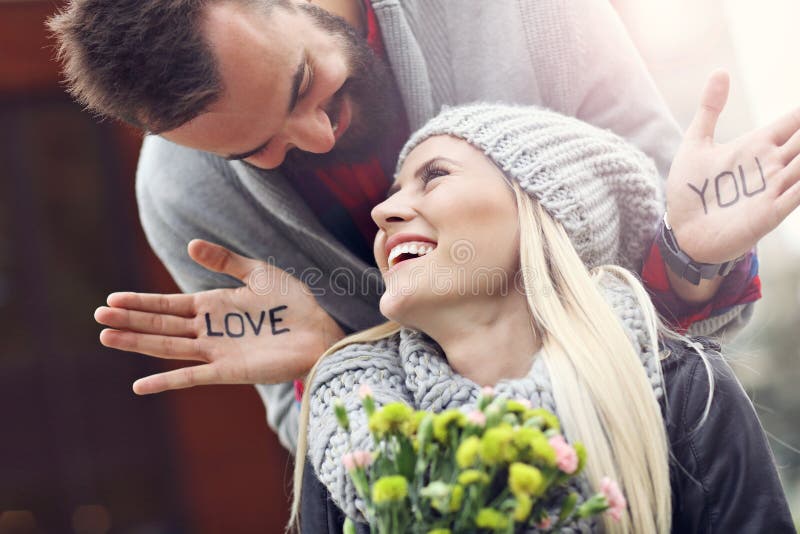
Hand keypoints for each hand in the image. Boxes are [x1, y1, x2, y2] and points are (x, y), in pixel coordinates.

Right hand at [95, 239, 344, 393]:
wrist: (322, 329)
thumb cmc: (295, 302)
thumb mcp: (258, 273)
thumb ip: (225, 261)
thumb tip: (190, 244)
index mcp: (215, 305)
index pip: (169, 305)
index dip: (141, 303)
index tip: (112, 299)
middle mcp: (210, 329)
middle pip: (161, 325)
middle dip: (130, 320)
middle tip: (97, 317)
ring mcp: (217, 351)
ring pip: (169, 347)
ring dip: (138, 343)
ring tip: (107, 337)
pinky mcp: (229, 370)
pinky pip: (191, 378)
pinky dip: (166, 381)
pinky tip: (140, 385)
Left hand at [666, 69, 799, 263]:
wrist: (680, 231)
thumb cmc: (691, 189)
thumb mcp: (696, 143)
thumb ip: (710, 110)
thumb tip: (721, 71)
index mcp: (758, 145)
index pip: (794, 121)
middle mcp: (772, 165)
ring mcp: (773, 189)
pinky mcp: (769, 213)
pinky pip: (796, 197)